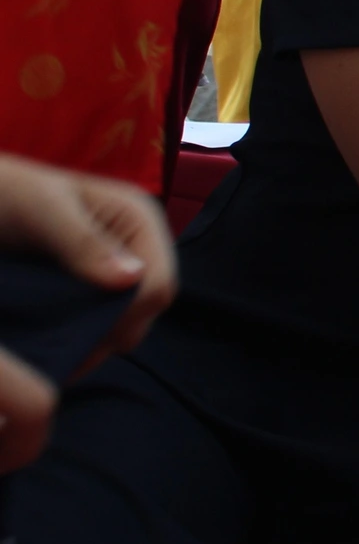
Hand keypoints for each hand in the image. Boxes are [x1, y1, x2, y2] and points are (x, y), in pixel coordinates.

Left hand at [0, 153, 179, 471]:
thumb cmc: (8, 193)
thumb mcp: (44, 211)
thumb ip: (84, 242)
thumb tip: (132, 278)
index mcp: (140, 220)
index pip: (158, 284)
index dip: (127, 316)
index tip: (80, 340)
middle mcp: (138, 246)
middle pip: (147, 308)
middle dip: (109, 333)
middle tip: (61, 351)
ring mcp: (118, 269)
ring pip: (127, 321)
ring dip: (93, 339)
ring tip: (52, 346)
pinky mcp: (94, 288)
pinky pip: (103, 323)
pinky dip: (81, 338)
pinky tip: (52, 340)